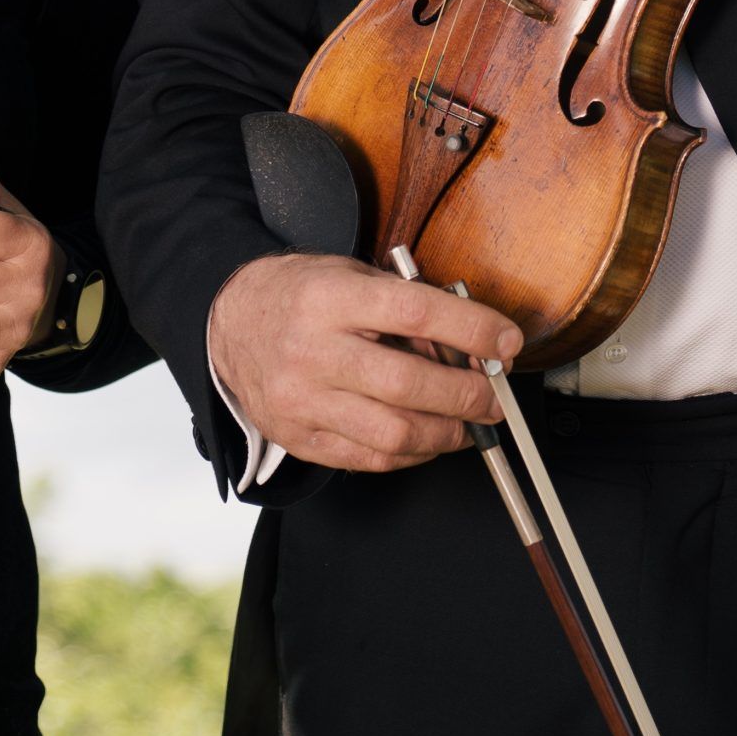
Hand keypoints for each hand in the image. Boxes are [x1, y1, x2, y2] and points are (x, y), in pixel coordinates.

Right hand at [207, 253, 521, 474]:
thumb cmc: (300, 295)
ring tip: (468, 422)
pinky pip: (371, 460)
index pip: (415, 313)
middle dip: (469, 395)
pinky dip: (412, 454)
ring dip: (447, 433)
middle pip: (409, 384)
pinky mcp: (299, 438)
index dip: (472, 330)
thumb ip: (405, 303)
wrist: (230, 324)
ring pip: (394, 434)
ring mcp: (302, 401)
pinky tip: (428, 438)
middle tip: (494, 396)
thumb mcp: (350, 275)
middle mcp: (312, 351)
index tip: (505, 343)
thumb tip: (471, 343)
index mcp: (329, 298)